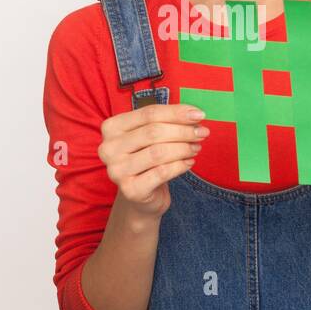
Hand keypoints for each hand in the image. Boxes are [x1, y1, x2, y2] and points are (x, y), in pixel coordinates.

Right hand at [97, 103, 207, 219]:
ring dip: (183, 148)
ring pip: (158, 152)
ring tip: (196, 147)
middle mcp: (109, 148)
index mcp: (112, 128)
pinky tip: (189, 162)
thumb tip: (194, 114)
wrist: (141, 197)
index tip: (199, 114)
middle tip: (202, 132)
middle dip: (183, 131)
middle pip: (153, 132)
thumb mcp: (151, 137)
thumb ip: (166, 122)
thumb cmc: (147, 160)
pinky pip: (162, 172)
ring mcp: (117, 170)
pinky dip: (180, 165)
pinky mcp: (130, 190)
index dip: (176, 112)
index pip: (149, 114)